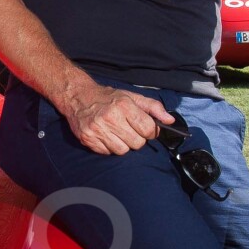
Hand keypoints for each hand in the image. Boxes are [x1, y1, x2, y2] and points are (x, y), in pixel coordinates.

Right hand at [57, 80, 173, 155]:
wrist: (78, 96)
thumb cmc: (108, 97)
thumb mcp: (132, 97)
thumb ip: (153, 107)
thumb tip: (170, 120)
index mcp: (123, 105)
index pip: (147, 129)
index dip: (150, 131)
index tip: (145, 129)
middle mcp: (110, 117)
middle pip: (137, 143)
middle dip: (137, 138)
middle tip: (129, 130)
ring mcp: (97, 129)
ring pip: (122, 150)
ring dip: (123, 144)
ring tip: (117, 133)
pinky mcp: (88, 139)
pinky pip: (107, 153)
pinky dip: (109, 147)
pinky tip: (106, 136)